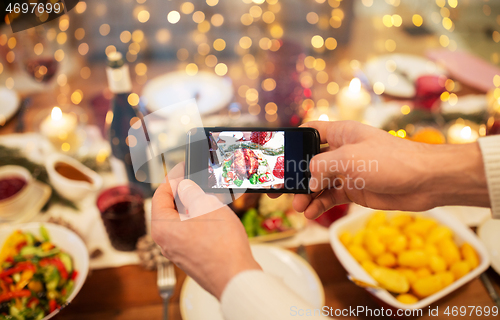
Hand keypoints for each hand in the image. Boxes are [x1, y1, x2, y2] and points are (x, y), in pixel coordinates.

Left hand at [151, 163, 260, 299]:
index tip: (183, 168)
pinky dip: (201, 221)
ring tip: (211, 196)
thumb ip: (191, 192)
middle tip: (198, 180)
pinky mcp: (192, 258)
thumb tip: (185, 186)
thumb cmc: (220, 246)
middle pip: (170, 208)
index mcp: (162, 227)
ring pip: (183, 221)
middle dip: (185, 192)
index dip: (172, 177)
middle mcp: (166, 241)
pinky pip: (192, 233)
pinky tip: (216, 216)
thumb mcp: (206, 205)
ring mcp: (179, 252)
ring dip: (195, 207)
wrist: (236, 277)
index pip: (160, 194)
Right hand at [291, 121, 488, 218]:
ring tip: (298, 208)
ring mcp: (347, 171)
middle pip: (309, 162)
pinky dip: (319, 205)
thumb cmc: (391, 160)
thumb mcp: (350, 159)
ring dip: (306, 195)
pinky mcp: (354, 189)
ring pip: (318, 183)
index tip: (277, 156)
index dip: (293, 142)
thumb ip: (322, 166)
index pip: (309, 131)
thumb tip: (308, 181)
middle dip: (296, 177)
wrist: (425, 181)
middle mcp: (341, 151)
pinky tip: (311, 214)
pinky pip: (330, 197)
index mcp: (340, 133)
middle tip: (282, 191)